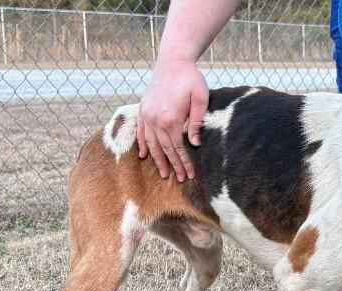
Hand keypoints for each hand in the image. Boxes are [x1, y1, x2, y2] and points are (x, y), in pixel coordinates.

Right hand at [137, 58, 207, 180]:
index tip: (190, 175)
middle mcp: (155, 120)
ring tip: (163, 173)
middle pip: (165, 149)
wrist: (172, 60)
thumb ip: (197, 122)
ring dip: (157, 160)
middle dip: (173, 166)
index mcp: (171, 119)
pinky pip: (141, 132)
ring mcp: (147, 115)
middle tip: (179, 179)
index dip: (184, 163)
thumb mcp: (200, 98)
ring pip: (151, 143)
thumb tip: (194, 143)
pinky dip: (142, 144)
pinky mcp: (143, 109)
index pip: (178, 148)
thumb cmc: (190, 78)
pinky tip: (143, 155)